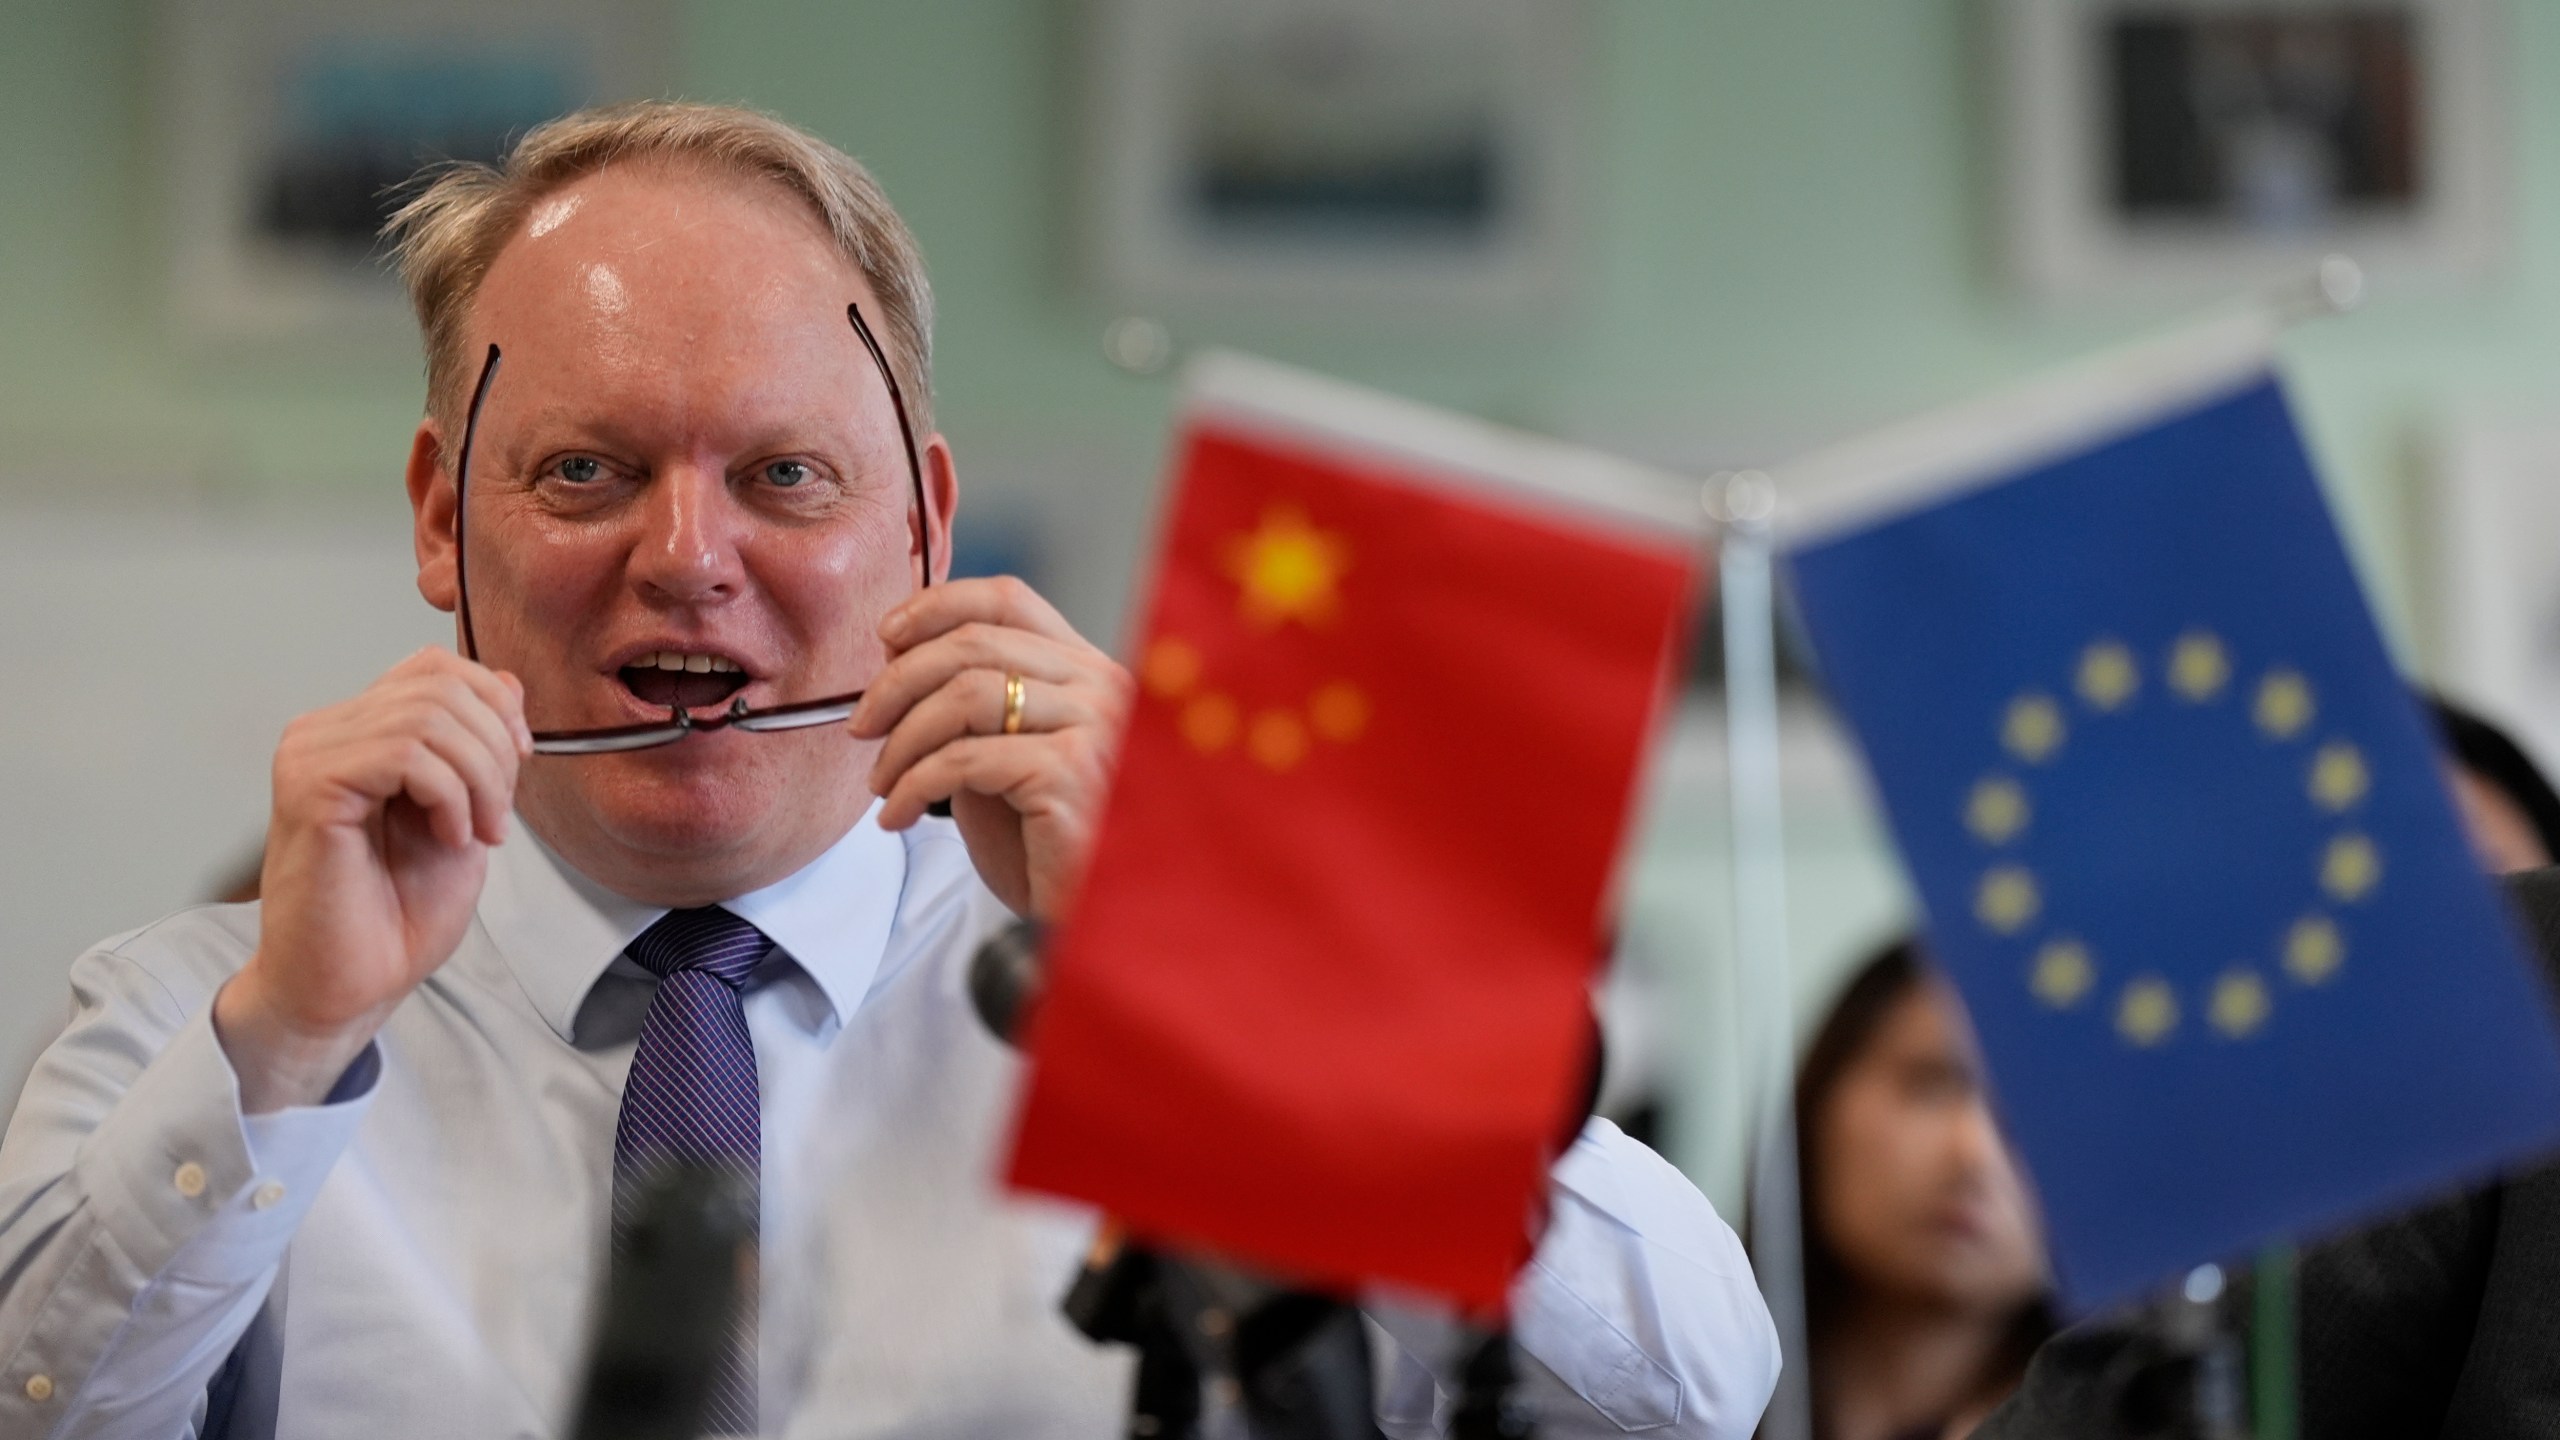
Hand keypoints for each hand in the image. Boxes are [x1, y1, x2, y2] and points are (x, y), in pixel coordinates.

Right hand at [214, 648, 531, 1111]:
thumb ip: (480, 748)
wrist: (351, 984)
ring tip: (476, 832)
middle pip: (440, 684)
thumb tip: (508, 682)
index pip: (434, 667)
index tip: (518, 761)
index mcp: (359, 731)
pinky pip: (404, 754)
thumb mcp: (466, 811)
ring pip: (429, 715)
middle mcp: (326, 732)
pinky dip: (449, 796)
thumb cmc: (395, 913)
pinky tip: (448, 838)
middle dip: (494, 748)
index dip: (494, 703)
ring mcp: (311, 755)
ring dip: (479, 778)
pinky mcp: (310, 786)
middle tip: (498, 817)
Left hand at [851, 577, 1130, 919]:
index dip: (937, 606)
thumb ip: (973, 706)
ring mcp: (1092, 726)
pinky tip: (899, 816)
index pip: (1010, 599)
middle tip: (862, 728)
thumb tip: (896, 660)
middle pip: (975, 644)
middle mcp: (1100, 686)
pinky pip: (965, 759)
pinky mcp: (1071, 773)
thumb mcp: (1005, 756)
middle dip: (898, 682)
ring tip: (881, 784)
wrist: (1091, 918)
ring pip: (964, 696)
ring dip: (903, 739)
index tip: (884, 637)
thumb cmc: (1046, 844)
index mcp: (1088, 670)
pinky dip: (915, 785)